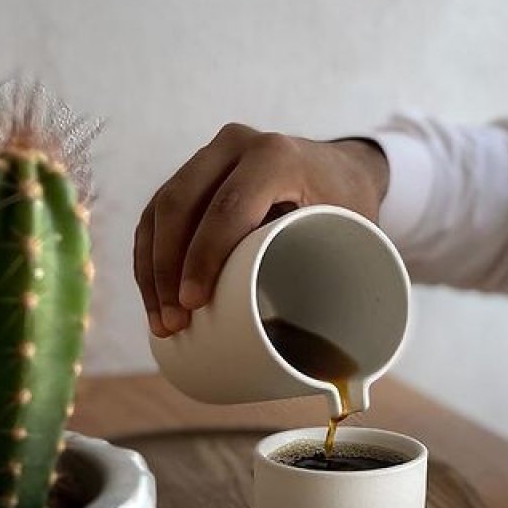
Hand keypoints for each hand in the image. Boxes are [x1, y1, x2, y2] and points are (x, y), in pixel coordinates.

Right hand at [134, 124, 389, 334]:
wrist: (342, 169)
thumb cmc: (350, 209)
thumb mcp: (356, 232)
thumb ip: (341, 276)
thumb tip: (335, 362)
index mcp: (275, 157)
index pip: (226, 208)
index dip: (202, 259)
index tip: (193, 305)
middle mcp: (235, 146)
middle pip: (180, 206)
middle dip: (167, 270)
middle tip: (173, 323)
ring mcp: (209, 156)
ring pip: (161, 210)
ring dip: (152, 269)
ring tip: (162, 321)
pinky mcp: (192, 173)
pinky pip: (158, 213)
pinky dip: (151, 256)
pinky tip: (154, 296)